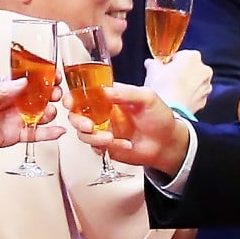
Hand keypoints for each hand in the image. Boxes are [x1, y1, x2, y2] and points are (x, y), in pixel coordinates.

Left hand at [0, 77, 64, 181]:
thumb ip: (2, 89)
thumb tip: (23, 82)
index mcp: (2, 87)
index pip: (27, 77)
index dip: (42, 75)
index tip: (54, 74)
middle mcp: (11, 101)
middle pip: (37, 95)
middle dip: (50, 93)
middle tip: (56, 93)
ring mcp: (14, 118)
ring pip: (39, 113)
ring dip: (50, 111)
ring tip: (52, 111)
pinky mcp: (14, 135)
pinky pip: (34, 134)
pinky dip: (47, 133)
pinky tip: (58, 131)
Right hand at [63, 83, 189, 175]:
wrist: (169, 143)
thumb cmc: (160, 117)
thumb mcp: (147, 97)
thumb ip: (127, 93)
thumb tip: (105, 90)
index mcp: (109, 97)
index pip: (84, 94)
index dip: (73, 97)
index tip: (70, 102)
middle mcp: (102, 113)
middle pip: (76, 115)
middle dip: (78, 121)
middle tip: (89, 126)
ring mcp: (103, 130)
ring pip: (83, 134)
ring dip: (93, 137)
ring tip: (110, 138)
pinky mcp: (107, 147)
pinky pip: (96, 148)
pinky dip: (106, 148)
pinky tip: (124, 145)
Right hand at [143, 49, 211, 113]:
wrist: (169, 112)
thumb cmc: (161, 88)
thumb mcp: (152, 70)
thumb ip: (153, 63)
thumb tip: (151, 63)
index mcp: (192, 56)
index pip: (180, 55)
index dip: (170, 62)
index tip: (164, 69)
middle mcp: (203, 69)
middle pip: (190, 67)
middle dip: (181, 72)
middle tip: (167, 79)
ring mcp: (206, 85)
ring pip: (195, 81)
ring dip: (187, 84)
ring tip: (172, 91)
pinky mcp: (205, 100)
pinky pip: (196, 94)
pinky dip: (189, 95)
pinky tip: (177, 99)